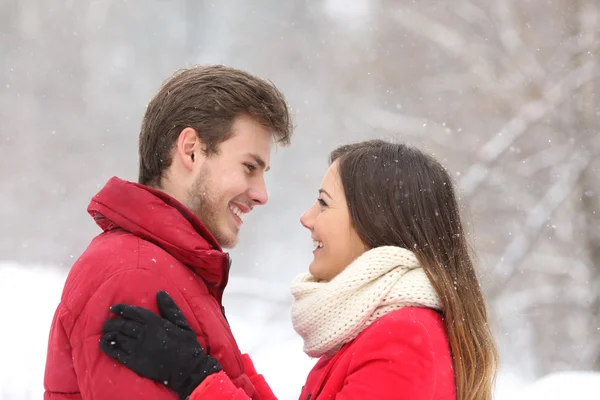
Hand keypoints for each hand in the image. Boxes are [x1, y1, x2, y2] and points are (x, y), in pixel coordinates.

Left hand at [100, 290, 221, 399]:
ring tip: (106, 332)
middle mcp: (144, 333)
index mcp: (155, 322)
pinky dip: (108, 347)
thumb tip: (160, 292)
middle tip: (107, 322)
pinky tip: (104, 344)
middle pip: (122, 324)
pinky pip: (116, 353)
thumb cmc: (186, 345)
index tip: (113, 308)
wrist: (187, 368)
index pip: (133, 312)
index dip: (121, 309)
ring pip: (117, 337)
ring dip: (109, 333)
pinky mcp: (134, 362)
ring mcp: (138, 348)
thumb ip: (170, 308)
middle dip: (112, 322)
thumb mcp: (182, 323)